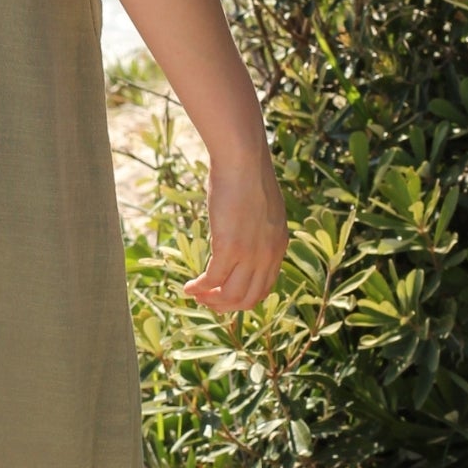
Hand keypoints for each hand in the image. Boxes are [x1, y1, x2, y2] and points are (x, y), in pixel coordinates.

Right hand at [183, 144, 288, 311]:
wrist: (244, 161)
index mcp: (278, 246)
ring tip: (196, 296)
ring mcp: (250, 254)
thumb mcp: (261, 205)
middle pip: (250, 299)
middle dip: (227, 306)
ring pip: (232, 296)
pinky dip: (200, 288)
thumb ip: (257, 224)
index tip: (225, 293)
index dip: (244, 296)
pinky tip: (188, 287)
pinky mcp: (229, 248)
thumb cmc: (248, 174)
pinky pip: (213, 281)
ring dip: (212, 302)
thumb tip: (243, 225)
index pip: (265, 286)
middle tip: (208, 301)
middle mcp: (268, 256)